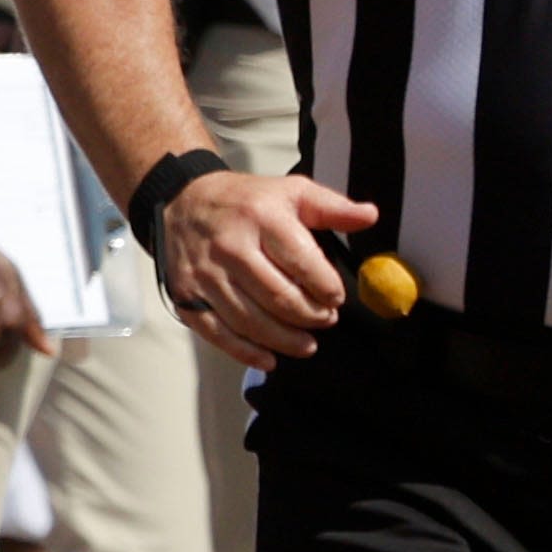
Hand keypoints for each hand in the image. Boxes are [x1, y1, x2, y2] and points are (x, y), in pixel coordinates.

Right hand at [158, 170, 367, 367]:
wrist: (182, 201)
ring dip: (284, 340)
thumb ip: (333, 207)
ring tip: (307, 345)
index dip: (326, 288)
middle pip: (278, 297)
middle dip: (310, 316)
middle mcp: (230, 248)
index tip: (337, 298)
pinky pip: (217, 332)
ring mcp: (205, 274)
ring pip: (250, 320)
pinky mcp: (185, 294)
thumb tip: (370, 216)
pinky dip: (244, 352)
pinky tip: (268, 359)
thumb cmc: (246, 201)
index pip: (302, 263)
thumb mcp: (292, 191)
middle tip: (326, 320)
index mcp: (262, 219)